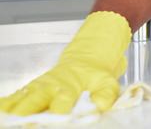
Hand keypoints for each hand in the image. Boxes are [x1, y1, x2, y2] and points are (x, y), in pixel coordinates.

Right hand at [0, 11, 130, 114]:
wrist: (83, 62)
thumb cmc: (94, 76)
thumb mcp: (107, 83)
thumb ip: (105, 95)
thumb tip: (100, 107)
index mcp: (70, 85)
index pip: (63, 98)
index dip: (60, 108)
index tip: (59, 115)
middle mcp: (50, 86)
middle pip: (36, 99)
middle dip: (28, 111)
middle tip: (26, 123)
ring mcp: (37, 87)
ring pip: (21, 98)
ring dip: (13, 109)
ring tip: (7, 119)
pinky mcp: (28, 90)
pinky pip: (13, 97)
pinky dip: (5, 104)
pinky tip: (1, 113)